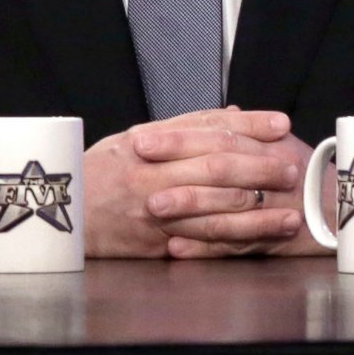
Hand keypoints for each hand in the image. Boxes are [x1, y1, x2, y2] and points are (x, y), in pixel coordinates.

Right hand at [84, 108, 319, 258]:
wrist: (61, 218)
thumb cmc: (95, 177)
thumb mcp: (128, 143)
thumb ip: (179, 131)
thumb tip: (231, 116)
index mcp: (145, 141)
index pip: (204, 126)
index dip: (246, 124)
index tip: (280, 123)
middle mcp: (151, 171)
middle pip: (215, 164)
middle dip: (259, 166)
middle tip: (292, 168)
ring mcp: (154, 206)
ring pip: (216, 205)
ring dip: (259, 208)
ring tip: (292, 210)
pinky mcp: (156, 238)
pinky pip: (205, 238)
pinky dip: (240, 236)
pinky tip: (266, 235)